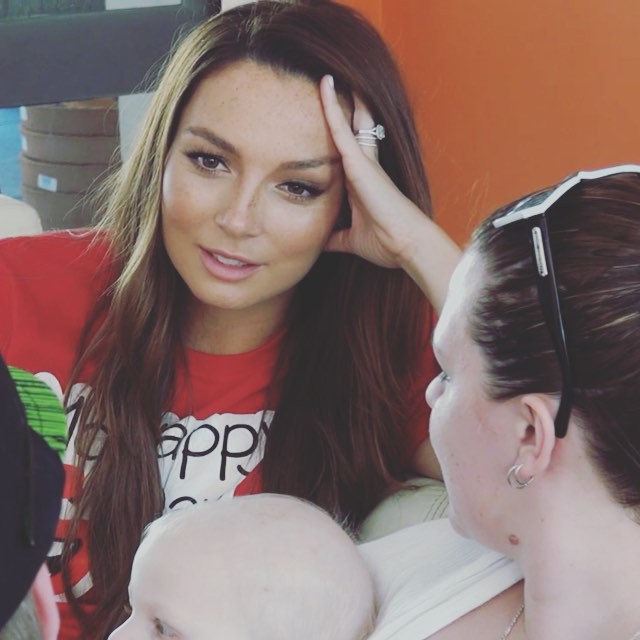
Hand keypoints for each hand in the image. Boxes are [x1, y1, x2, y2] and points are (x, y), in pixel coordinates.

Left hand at [319, 74, 426, 268]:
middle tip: (333, 85)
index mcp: (363, 184)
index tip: (333, 120)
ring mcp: (364, 163)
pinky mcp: (361, 163)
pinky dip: (331, 107)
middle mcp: (365, 168)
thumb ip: (336, 236)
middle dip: (346, 110)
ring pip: (348, 123)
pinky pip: (341, 129)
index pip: (350, 152)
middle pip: (354, 130)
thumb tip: (323, 241)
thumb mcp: (351, 239)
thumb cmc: (386, 242)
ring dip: (339, 100)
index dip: (342, 134)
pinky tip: (324, 85)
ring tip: (326, 75)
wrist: (405, 244)